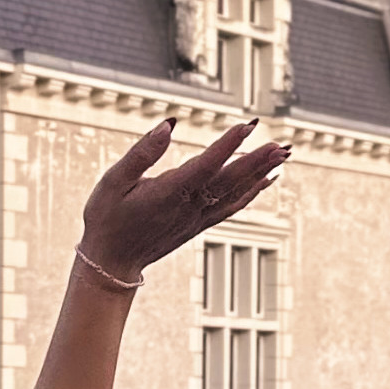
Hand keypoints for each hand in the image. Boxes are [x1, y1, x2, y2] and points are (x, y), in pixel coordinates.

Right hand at [75, 119, 288, 285]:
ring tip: (283, 154)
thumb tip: (168, 125)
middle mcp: (188, 207)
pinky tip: (266, 179)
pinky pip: (231, 207)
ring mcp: (197, 218)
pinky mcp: (199, 225)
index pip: (205, 165)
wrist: (111, 263)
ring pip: (235, 193)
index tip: (247, 126)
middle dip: (256, 160)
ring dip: (260, 173)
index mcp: (167, 194)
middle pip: (229, 180)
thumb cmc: (106, 219)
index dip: (227, 145)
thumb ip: (141, 153)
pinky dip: (251, 192)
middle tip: (280, 144)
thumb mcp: (112, 181)